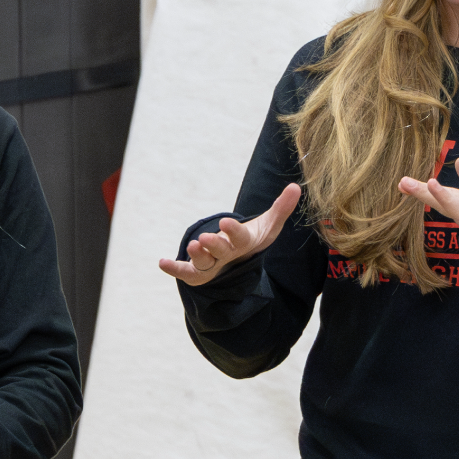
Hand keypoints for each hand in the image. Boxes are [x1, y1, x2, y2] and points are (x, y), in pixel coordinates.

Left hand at [159, 183, 301, 286]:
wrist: (241, 260)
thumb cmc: (254, 237)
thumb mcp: (269, 223)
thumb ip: (282, 207)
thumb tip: (296, 187)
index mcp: (243, 243)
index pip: (240, 238)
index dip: (233, 232)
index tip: (225, 222)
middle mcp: (227, 255)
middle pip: (221, 252)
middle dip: (214, 246)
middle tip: (205, 238)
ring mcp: (212, 264)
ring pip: (204, 263)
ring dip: (197, 256)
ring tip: (192, 245)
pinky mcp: (198, 272)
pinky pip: (186, 272)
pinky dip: (175, 268)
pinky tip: (162, 262)